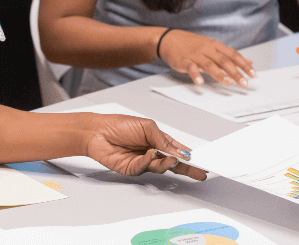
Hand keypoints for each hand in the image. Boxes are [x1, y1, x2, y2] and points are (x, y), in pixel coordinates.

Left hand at [85, 114, 206, 180]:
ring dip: (167, 163)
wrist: (97, 132)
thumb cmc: (119, 125)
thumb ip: (162, 139)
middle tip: (200, 173)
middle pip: (173, 163)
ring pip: (161, 167)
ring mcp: (143, 162)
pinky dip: (149, 161)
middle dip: (187, 168)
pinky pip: (145, 167)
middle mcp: (152, 152)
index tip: (201, 161)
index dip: (188, 156)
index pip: (176, 150)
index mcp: (157, 140)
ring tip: (171, 158)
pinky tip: (150, 153)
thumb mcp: (146, 126)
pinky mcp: (133, 169)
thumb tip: (178, 151)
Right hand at [158, 29, 255, 86]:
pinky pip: (190, 67)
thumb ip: (229, 56)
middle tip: (244, 83)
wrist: (168, 39)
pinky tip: (200, 82)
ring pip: (209, 64)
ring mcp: (195, 54)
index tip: (253, 74)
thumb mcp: (212, 47)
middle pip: (223, 60)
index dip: (243, 64)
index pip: (232, 54)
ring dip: (219, 74)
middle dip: (235, 72)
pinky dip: (195, 75)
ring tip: (228, 82)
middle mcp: (206, 49)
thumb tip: (248, 62)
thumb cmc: (191, 44)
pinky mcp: (183, 60)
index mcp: (215, 45)